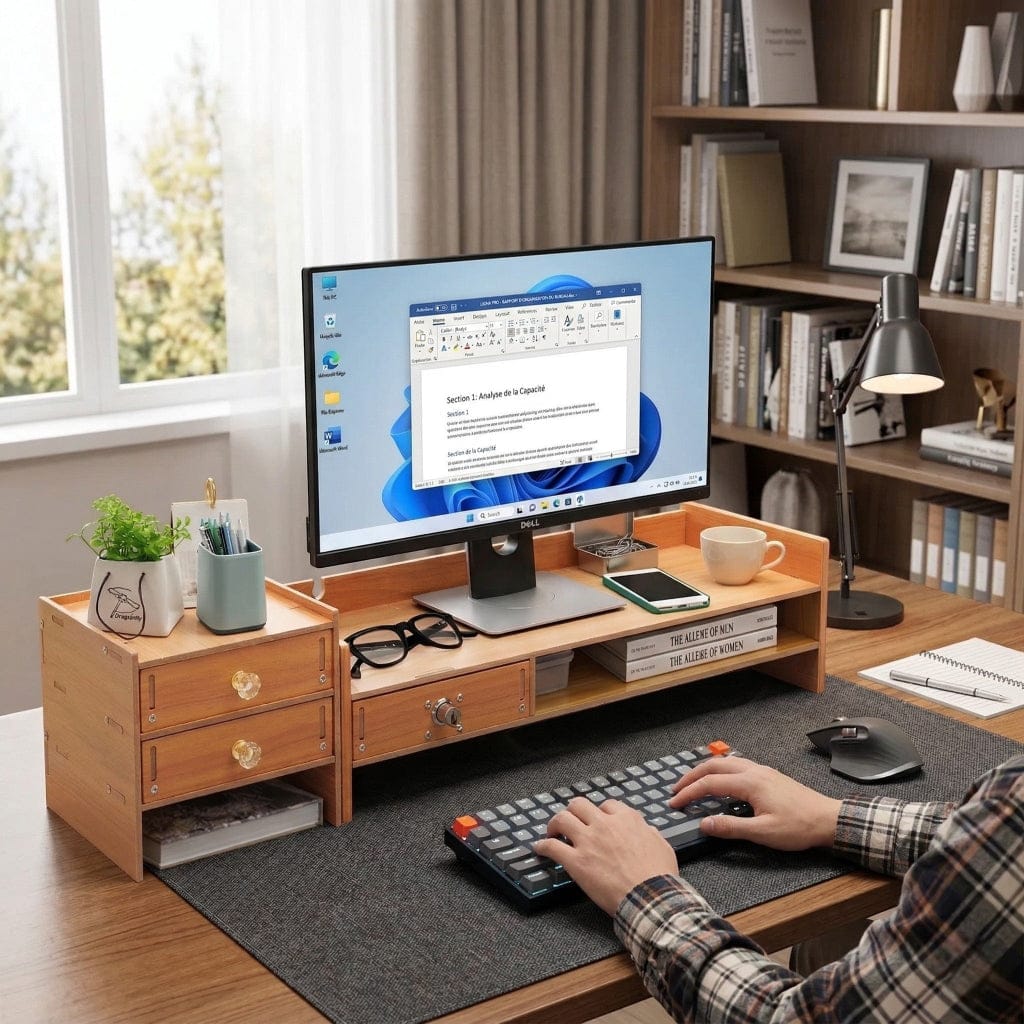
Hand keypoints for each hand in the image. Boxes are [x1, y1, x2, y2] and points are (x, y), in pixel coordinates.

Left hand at [534, 797, 677, 915]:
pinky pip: (552, 847)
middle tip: (570, 822)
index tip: (596, 821)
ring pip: (562, 819)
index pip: (607, 805)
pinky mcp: (576, 862)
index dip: (599, 813)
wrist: (650, 898)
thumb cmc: (659, 876)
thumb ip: (650, 833)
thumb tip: (646, 829)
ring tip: (552, 831)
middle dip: (573, 811)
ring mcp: (588, 841)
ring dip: (554, 824)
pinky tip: (539, 849)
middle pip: (579, 805)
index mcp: (626, 819)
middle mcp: (604, 824)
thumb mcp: (662, 846)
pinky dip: (543, 846)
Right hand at [671, 757, 840, 850]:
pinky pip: (737, 765)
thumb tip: (704, 824)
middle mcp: (753, 771)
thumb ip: (731, 827)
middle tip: (676, 789)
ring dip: (705, 770)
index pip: (709, 783)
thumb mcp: (763, 833)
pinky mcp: (769, 775)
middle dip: (691, 776)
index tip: (674, 803)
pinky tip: (721, 780)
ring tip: (693, 782)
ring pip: (725, 762)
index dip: (689, 793)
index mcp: (749, 783)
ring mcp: (762, 770)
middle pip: (713, 766)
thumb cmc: (798, 827)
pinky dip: (720, 770)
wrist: (828, 819)